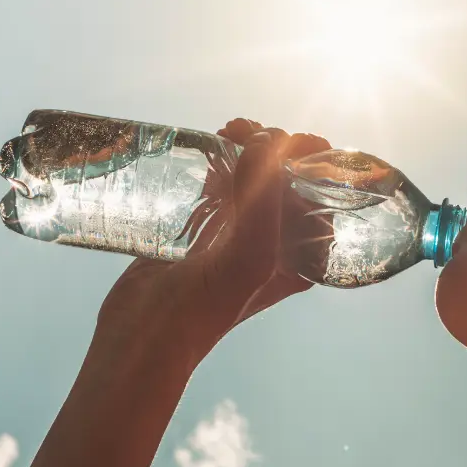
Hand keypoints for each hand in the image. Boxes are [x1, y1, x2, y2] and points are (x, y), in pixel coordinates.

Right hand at [92, 119, 330, 369]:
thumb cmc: (203, 307)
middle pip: (288, 179)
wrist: (143, 334)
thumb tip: (266, 141)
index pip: (322, 196)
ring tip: (229, 132)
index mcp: (300, 256)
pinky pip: (223, 183)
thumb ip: (263, 199)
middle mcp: (275, 244)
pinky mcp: (204, 227)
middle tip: (248, 133)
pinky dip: (221, 159)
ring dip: (249, 147)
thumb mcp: (248, 257)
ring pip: (255, 176)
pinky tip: (212, 146)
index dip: (312, 160)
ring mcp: (238, 233)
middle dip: (276, 146)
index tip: (288, 139)